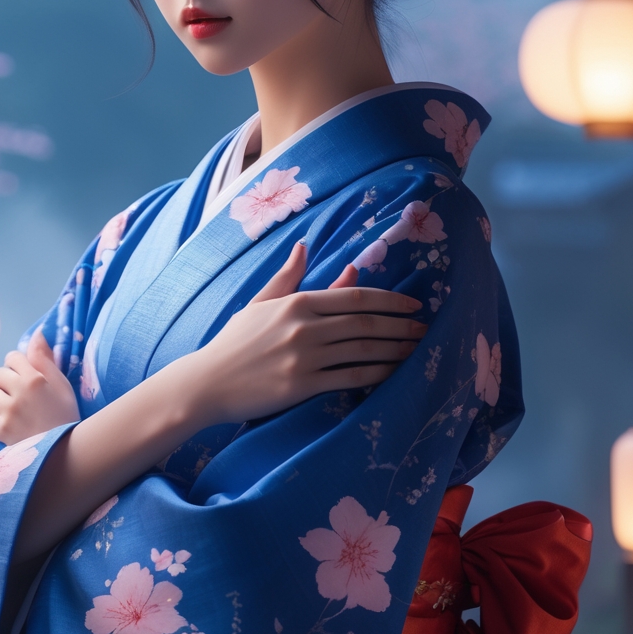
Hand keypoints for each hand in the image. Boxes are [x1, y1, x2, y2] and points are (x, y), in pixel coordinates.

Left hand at [0, 330, 80, 444]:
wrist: (67, 452)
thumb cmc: (66, 415)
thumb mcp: (61, 384)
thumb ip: (45, 358)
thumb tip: (37, 332)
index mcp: (35, 378)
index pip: (12, 357)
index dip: (17, 367)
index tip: (26, 379)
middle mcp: (20, 392)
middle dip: (5, 382)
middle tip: (19, 396)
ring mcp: (9, 412)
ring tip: (14, 410)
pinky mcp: (1, 431)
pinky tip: (4, 421)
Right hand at [169, 242, 423, 427]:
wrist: (207, 382)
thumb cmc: (234, 342)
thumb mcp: (259, 303)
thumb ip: (288, 277)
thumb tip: (306, 246)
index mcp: (296, 302)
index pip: (354, 297)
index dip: (389, 300)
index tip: (412, 304)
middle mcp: (304, 328)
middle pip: (366, 324)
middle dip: (401, 325)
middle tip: (425, 328)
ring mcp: (304, 358)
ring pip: (364, 351)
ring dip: (396, 349)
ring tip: (418, 349)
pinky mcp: (302, 386)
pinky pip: (350, 378)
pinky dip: (377, 374)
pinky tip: (394, 373)